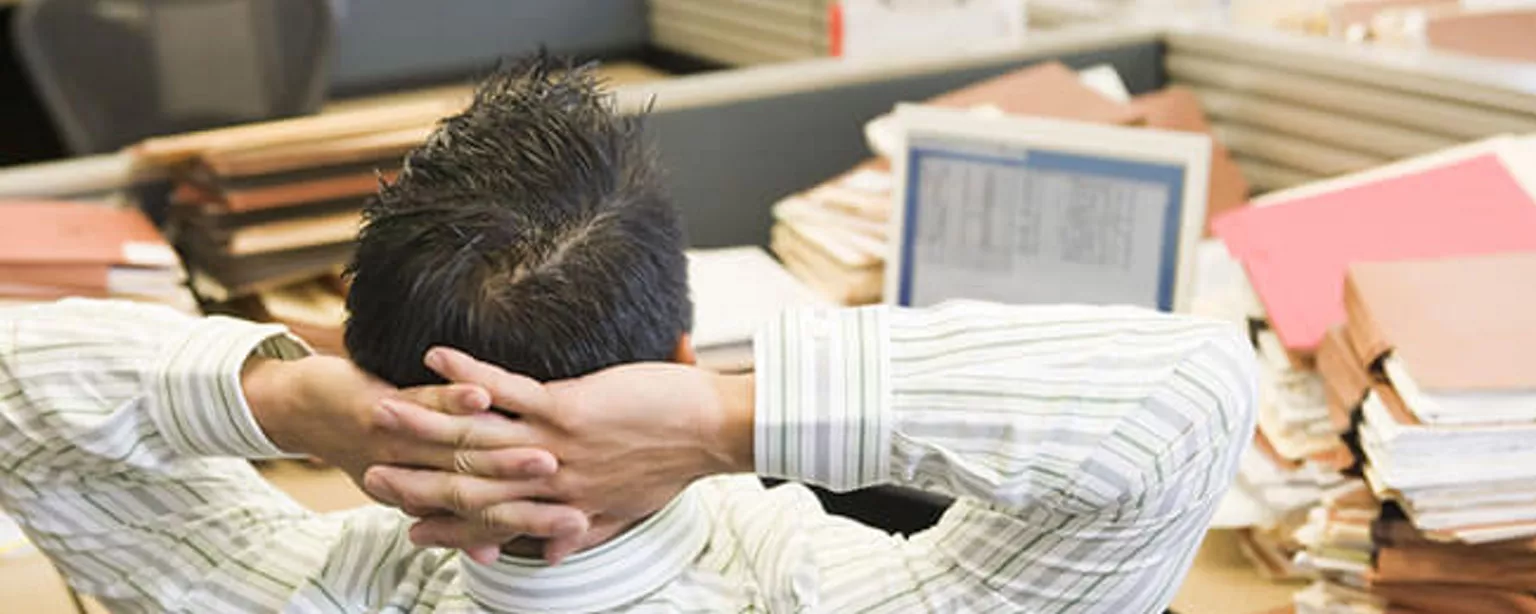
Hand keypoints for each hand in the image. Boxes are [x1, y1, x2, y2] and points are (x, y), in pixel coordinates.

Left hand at [244, 354, 588, 562]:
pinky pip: (426, 402)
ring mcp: (402, 441)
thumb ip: (458, 516)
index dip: (536, 524)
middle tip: (574, 506)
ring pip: (463, 449)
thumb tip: (490, 553)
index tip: (576, 530)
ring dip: (502, 453)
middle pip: (488, 490)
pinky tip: (479, 392)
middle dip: (533, 497)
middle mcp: (421, 474)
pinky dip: (454, 395)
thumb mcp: (415, 482)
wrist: (304, 411)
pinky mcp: (381, 407)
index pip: (497, 515)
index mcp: (437, 493)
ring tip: (543, 452)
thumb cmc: (368, 443)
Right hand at [362, 347, 755, 562]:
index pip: (492, 521)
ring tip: (380, 409)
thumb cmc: (673, 463)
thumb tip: (554, 547)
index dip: (447, 526)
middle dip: (417, 479)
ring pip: (476, 438)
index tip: (409, 527)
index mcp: (562, 508)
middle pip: (470, 484)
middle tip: (369, 471)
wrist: (712, 431)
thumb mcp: (624, 512)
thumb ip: (582, 528)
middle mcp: (550, 482)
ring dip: (424, 421)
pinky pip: (507, 388)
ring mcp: (554, 443)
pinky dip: (467, 373)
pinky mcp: (568, 406)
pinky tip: (434, 356)